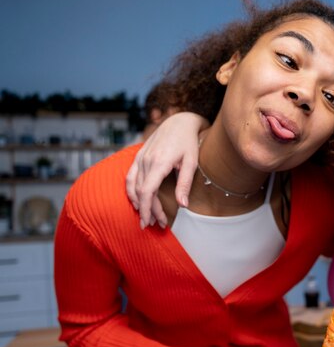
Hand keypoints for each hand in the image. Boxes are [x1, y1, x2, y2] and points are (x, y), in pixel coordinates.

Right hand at [126, 112, 207, 228]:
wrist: (179, 122)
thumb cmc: (188, 142)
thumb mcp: (191, 162)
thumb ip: (185, 184)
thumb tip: (183, 205)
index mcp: (159, 162)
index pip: (147, 192)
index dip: (148, 209)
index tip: (153, 222)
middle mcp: (146, 160)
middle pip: (141, 192)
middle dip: (148, 210)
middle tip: (158, 224)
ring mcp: (140, 158)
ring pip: (133, 186)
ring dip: (139, 203)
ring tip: (148, 217)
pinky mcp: (138, 156)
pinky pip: (130, 176)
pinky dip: (131, 191)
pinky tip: (138, 202)